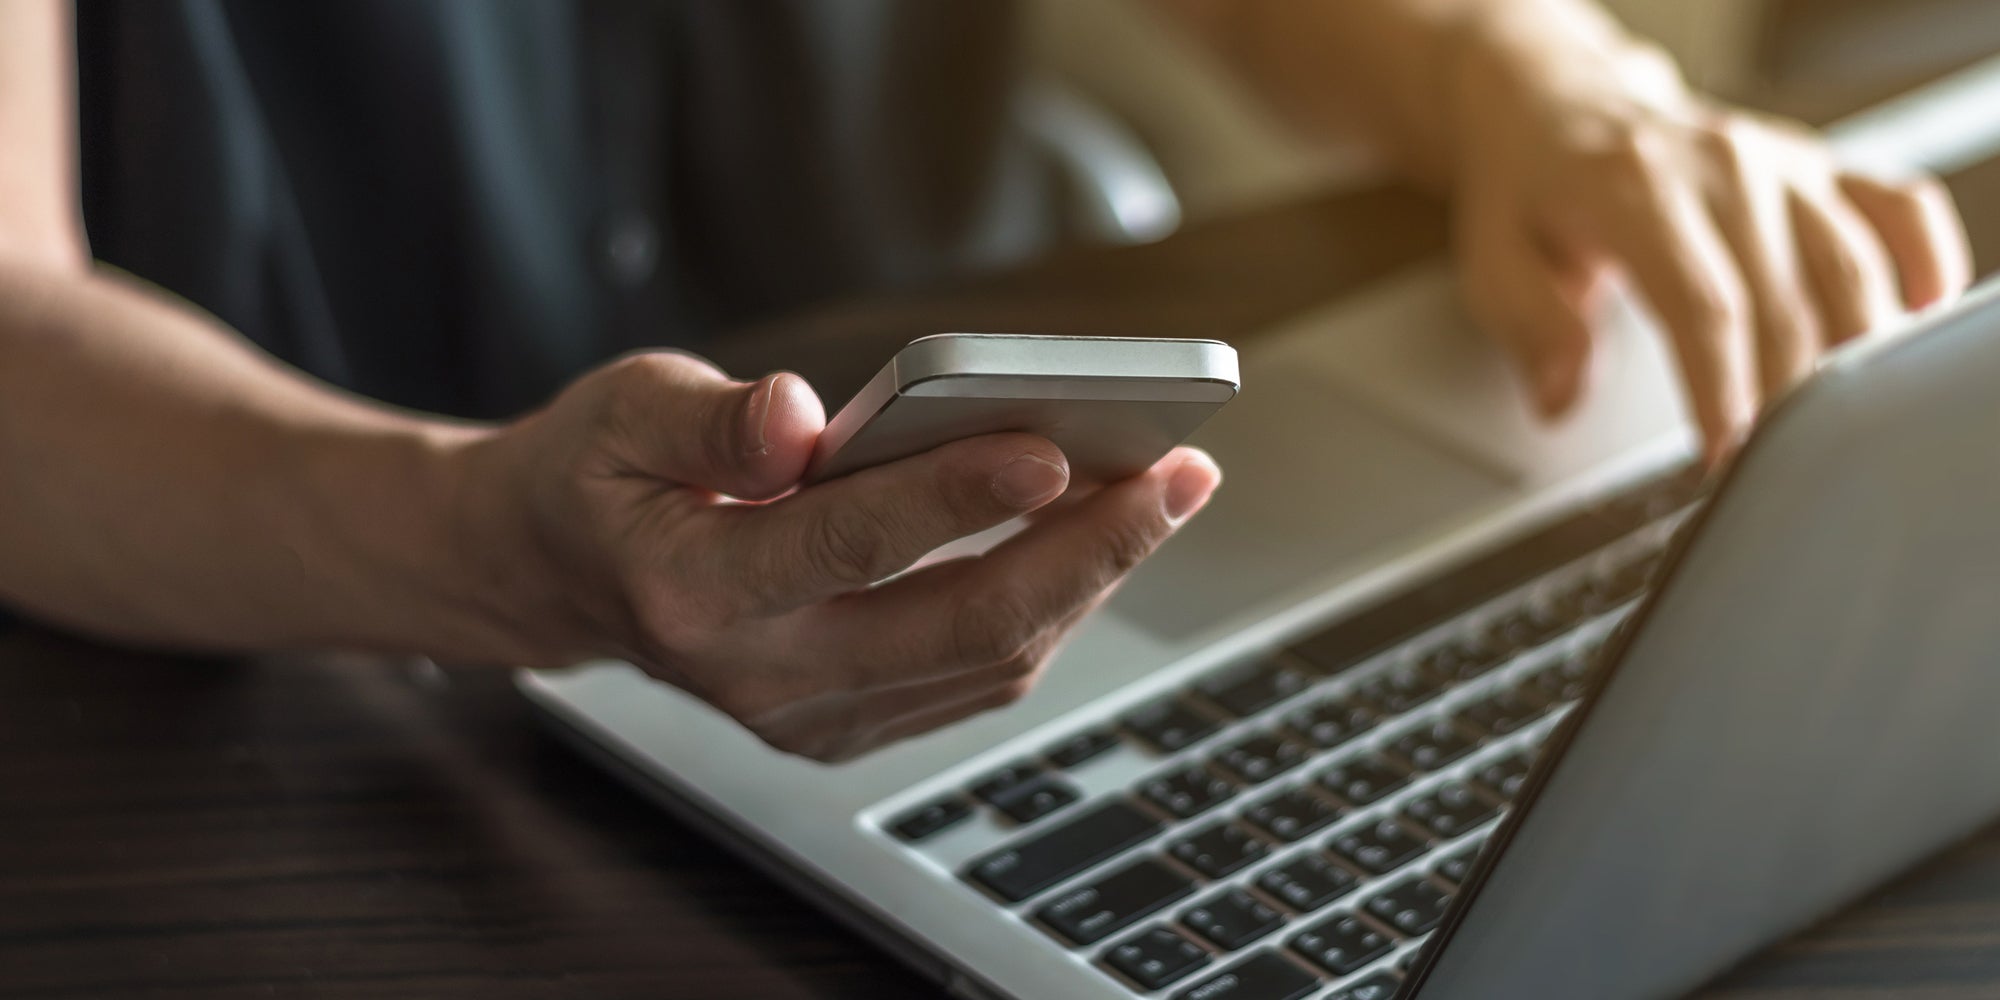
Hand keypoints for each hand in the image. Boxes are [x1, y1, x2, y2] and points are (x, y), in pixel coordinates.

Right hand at [458, 352, 1220, 761]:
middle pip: (956, 626)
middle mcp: (759, 674)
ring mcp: (810, 715)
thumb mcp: (622, 410)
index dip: (954, 495)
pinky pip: (975, 679)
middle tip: (1175, 475)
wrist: (557, 576)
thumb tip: (801, 416)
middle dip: (1084, 551)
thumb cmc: (597, 477)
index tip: (1054, 444)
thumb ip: (712, 419)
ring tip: (1163, 492)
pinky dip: (1050, 609)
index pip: (847, 543)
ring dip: (1088, 579)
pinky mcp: (848, 725)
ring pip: (987, 662)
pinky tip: (1094, 538)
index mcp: (694, 589)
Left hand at [1445, 9, 1971, 461]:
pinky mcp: (1815, 166)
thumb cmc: (1529, 189)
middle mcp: (1719, 165)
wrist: (1556, 108)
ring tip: (1830, 432)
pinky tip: (1914, 318)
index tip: (1725, 457)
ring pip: (1848, 266)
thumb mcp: (1492, 259)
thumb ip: (1532, 328)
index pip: (1702, 305)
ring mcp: (1777, 163)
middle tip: (1766, 471)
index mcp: (1634, 187)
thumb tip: (1561, 397)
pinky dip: (1921, 262)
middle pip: (1781, 301)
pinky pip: (1895, 208)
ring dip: (1849, 356)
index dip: (1723, 389)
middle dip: (1780, 399)